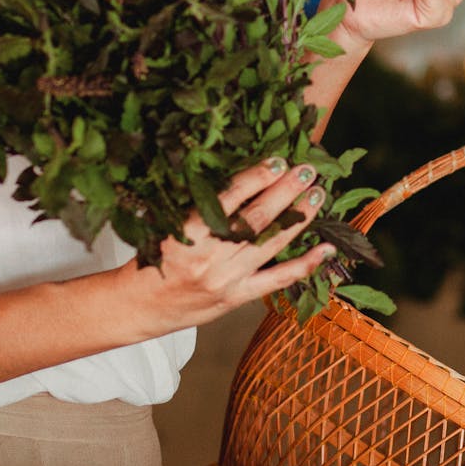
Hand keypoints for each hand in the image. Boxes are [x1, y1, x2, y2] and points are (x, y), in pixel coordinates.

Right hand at [140, 159, 335, 328]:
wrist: (140, 305)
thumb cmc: (151, 258)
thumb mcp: (166, 224)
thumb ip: (198, 205)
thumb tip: (240, 178)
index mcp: (187, 232)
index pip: (228, 199)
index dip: (255, 178)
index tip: (276, 160)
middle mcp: (209, 256)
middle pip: (256, 218)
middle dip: (285, 191)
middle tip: (307, 170)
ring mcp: (227, 278)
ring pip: (271, 243)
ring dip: (299, 217)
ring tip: (318, 194)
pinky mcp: (237, 297)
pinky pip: (277, 280)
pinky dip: (304, 264)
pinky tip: (325, 248)